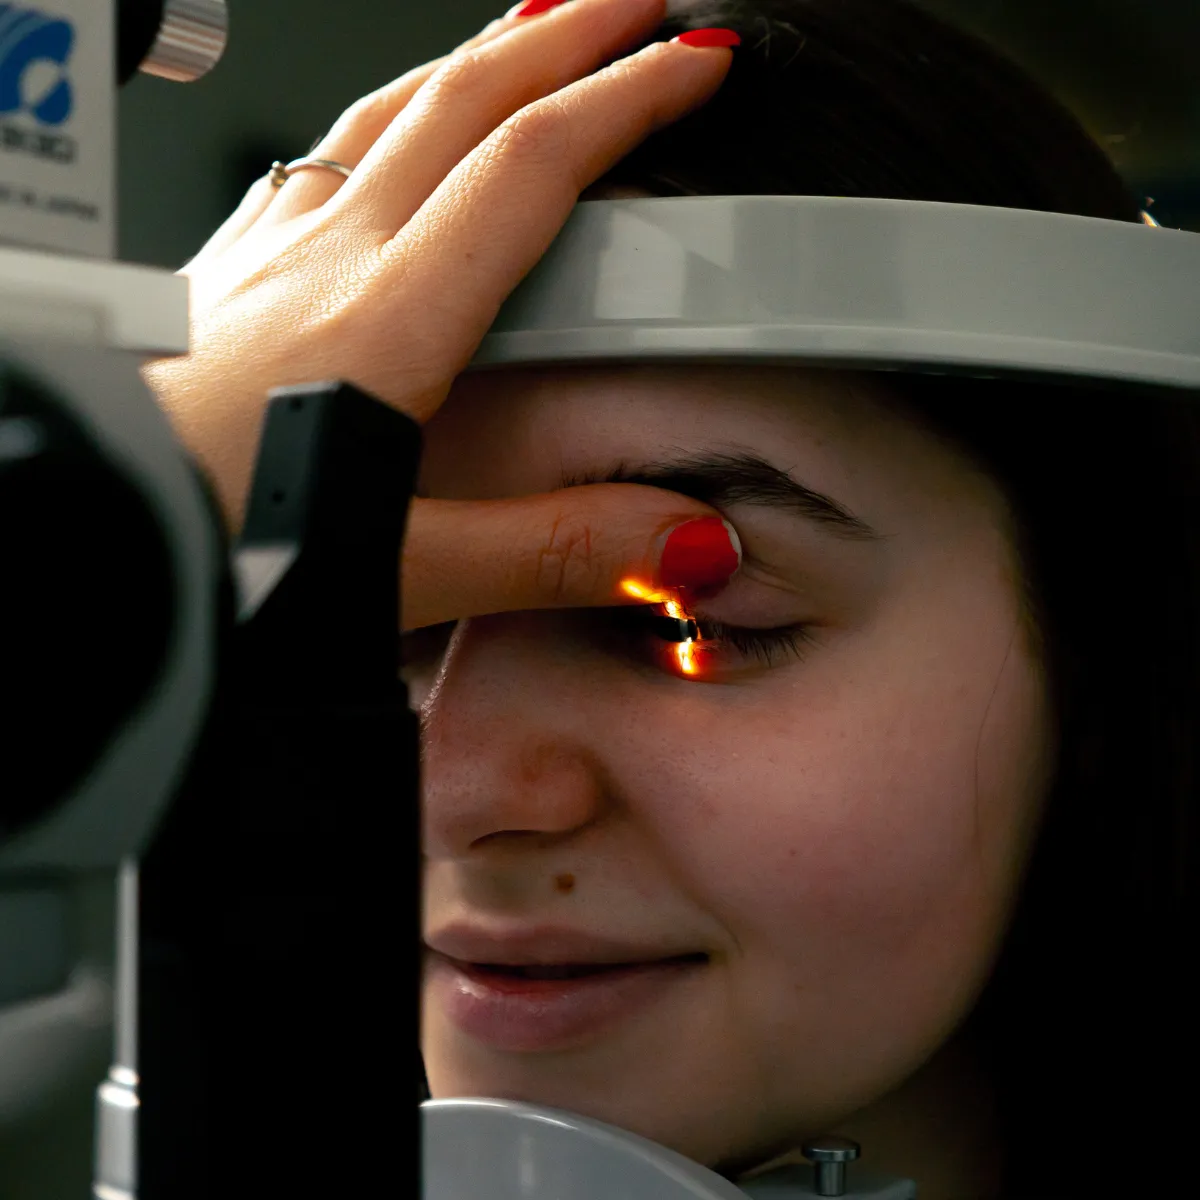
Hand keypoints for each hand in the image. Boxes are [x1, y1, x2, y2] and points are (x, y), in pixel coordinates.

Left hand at [144, 0, 738, 628]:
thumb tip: (679, 541)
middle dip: (568, 36)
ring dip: (477, 57)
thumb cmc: (205, 549)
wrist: (79, 531)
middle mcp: (322, 258)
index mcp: (384, 320)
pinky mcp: (218, 273)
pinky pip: (319, 152)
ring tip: (536, 33)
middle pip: (463, 101)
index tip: (692, 64)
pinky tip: (387, 135)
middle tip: (638, 9)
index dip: (628, 101)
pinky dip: (386, 113)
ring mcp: (261, 253)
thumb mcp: (404, 573)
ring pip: (386, 108)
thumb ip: (553, 552)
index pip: (531, 167)